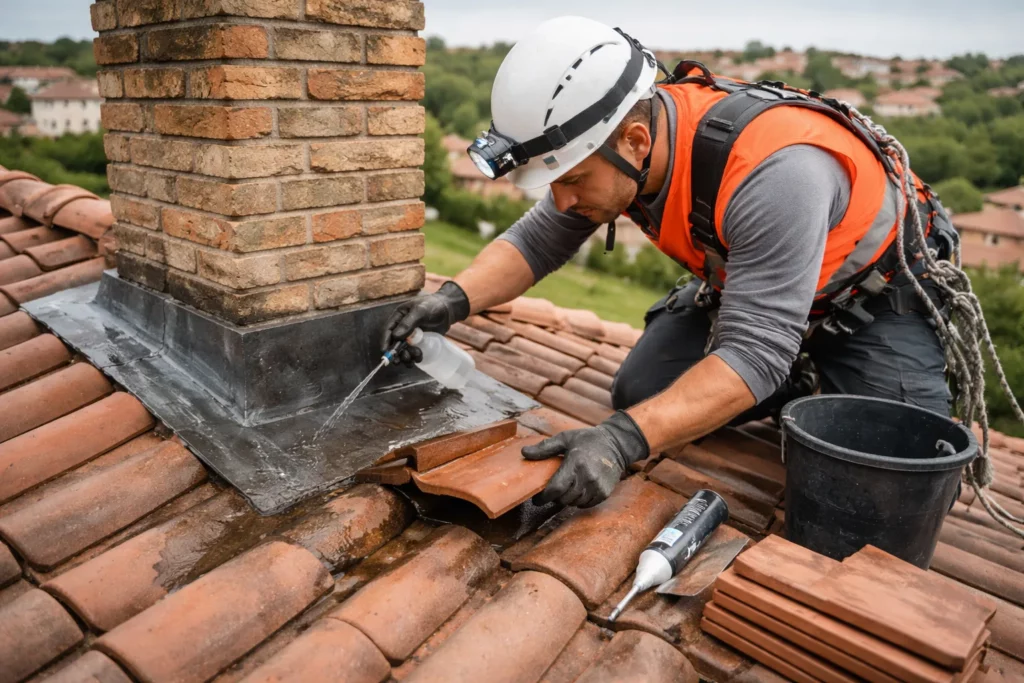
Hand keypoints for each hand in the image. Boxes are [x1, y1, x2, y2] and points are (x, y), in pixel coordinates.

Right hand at [381, 281, 470, 365]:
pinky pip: (414, 352)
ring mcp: (411, 336)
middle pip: (394, 344)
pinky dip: (415, 357)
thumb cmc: (433, 306)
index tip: (385, 353)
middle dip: (397, 354)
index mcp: (399, 317)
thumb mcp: (420, 311)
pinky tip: (419, 357)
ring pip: (404, 350)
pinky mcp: (420, 342)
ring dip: (406, 357)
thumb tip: (395, 336)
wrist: (448, 310)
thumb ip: (408, 323)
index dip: (385, 342)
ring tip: (415, 357)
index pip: (388, 331)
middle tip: (401, 360)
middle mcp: (402, 328)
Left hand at [522, 411, 649, 507]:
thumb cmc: (588, 440)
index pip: (556, 488)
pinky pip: (586, 504)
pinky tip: (578, 489)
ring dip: (567, 499)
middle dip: (555, 497)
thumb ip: (545, 447)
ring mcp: (597, 486)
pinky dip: (579, 501)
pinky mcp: (605, 493)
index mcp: (576, 463)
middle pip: (564, 498)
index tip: (536, 499)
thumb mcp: (565, 439)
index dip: (544, 497)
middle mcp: (588, 477)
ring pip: (574, 503)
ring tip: (566, 487)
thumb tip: (524, 453)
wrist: (616, 444)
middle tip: (551, 490)